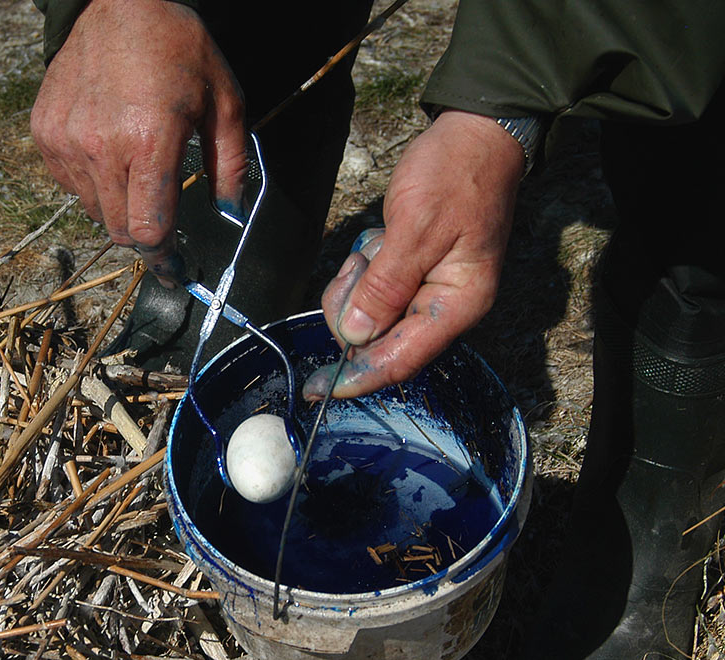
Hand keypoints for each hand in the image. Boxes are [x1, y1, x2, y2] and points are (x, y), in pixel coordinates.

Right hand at [30, 0, 246, 282]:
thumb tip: (231, 213)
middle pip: (119, 230)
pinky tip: (109, 153)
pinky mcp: (46, 134)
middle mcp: (102, 148)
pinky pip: (70, 185)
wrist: (117, 2)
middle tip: (161, 230)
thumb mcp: (225, 100)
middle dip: (144, 238)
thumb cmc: (177, 47)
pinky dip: (92, 184)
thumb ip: (231, 164)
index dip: (162, 258)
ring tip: (136, 173)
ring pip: (93, 211)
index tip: (172, 269)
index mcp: (150, 142)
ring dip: (118, 209)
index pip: (148, 230)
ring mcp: (68, 142)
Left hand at [319, 110, 525, 397]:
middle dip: (353, 307)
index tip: (318, 389)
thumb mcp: (416, 226)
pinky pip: (371, 291)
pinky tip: (381, 239)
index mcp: (457, 304)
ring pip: (368, 316)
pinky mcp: (413, 276)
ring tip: (377, 243)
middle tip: (361, 261)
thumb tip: (357, 336)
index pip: (400, 359)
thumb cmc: (455, 174)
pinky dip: (364, 269)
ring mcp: (428, 292)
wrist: (476, 135)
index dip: (357, 377)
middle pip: (377, 340)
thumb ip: (385, 285)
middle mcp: (444, 307)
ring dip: (358, 284)